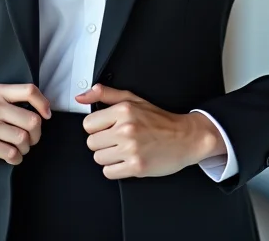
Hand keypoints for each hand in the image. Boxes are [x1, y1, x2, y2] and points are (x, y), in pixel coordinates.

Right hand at [0, 83, 50, 164]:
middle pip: (32, 121)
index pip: (29, 91)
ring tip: (19, 148)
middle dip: (36, 135)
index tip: (46, 115)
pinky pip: (11, 153)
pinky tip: (12, 156)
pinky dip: (16, 158)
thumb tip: (43, 112)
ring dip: (26, 148)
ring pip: (23, 139)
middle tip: (30, 139)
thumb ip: (14, 102)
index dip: (43, 104)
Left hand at [77, 84, 224, 179]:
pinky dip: (115, 169)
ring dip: (109, 157)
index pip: (88, 124)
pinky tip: (127, 160)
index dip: (97, 128)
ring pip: (99, 158)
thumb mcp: (133, 100)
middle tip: (118, 140)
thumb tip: (82, 97)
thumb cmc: (160, 120)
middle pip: (92, 143)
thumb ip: (106, 95)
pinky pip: (108, 172)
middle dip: (103, 143)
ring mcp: (131, 149)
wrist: (186, 138)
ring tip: (124, 150)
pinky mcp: (136, 167)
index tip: (107, 129)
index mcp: (124, 111)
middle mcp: (126, 129)